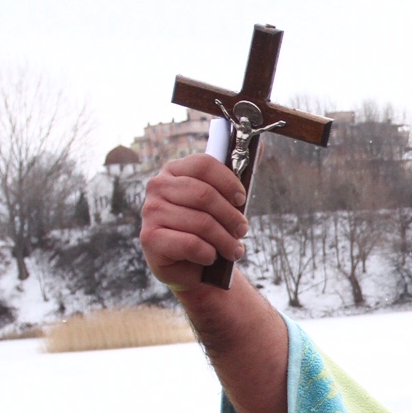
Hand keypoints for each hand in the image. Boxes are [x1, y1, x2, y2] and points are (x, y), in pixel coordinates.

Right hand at [139, 153, 248, 290]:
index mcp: (174, 170)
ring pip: (201, 222)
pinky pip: (190, 243)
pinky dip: (208, 253)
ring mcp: (151, 211)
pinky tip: (211, 257)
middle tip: (242, 231)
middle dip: (231, 216)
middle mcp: (157, 186)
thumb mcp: (220, 203)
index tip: (242, 200)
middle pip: (204, 194)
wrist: (189, 268)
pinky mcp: (150, 238)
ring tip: (234, 250)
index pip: (204, 164)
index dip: (228, 182)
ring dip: (225, 240)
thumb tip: (261, 144)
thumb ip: (233, 176)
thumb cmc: (206, 231)